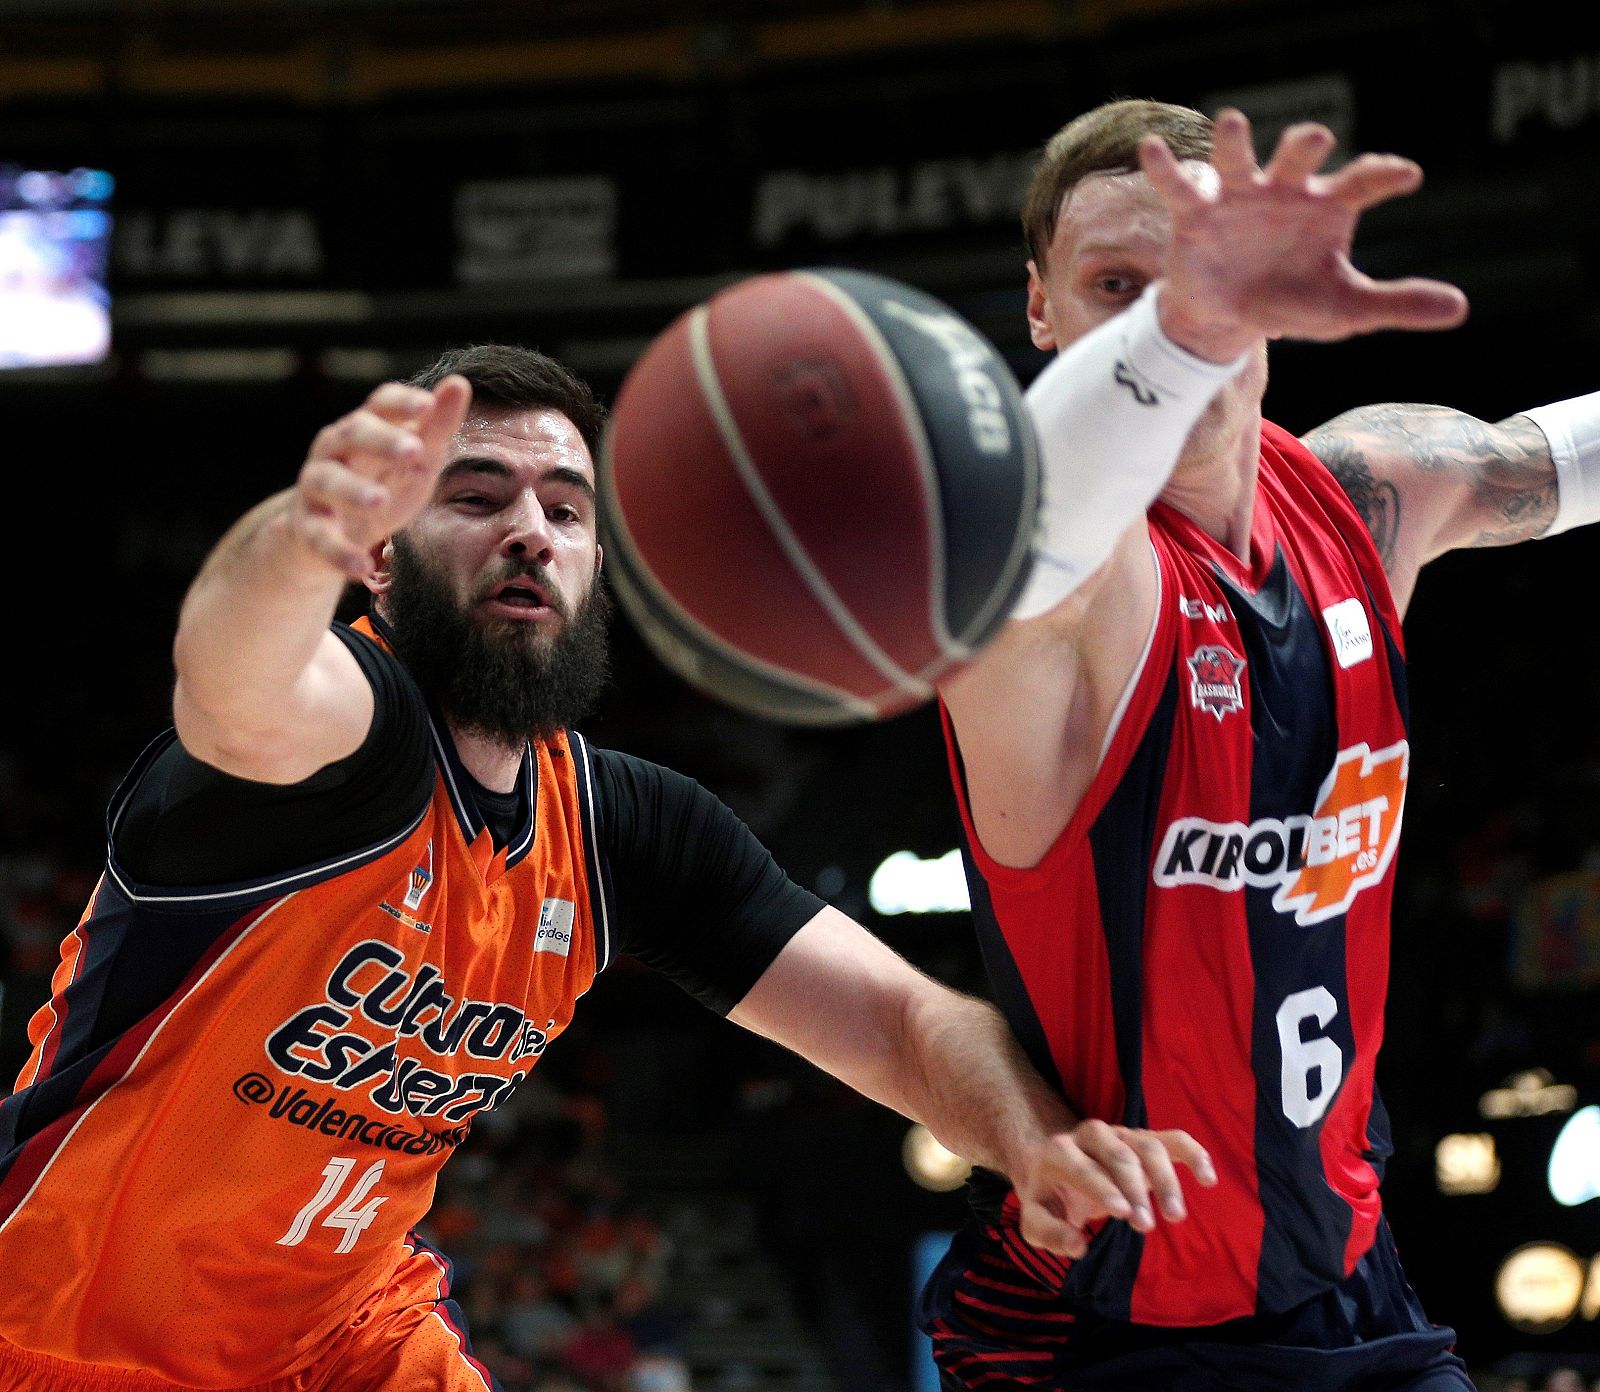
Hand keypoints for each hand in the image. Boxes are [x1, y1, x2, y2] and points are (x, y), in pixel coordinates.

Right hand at [287, 375, 472, 578]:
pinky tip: (361, 569)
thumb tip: (459, 383)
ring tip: (380, 499)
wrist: (329, 529)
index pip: (378, 405)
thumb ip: (436, 426)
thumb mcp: (415, 458)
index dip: (401, 403)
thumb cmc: (381, 481)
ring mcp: (317, 488)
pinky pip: (320, 539)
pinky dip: (339, 553)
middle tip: (414, 449)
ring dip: (352, 490)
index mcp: (363, 429)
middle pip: (351, 434)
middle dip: (381, 440)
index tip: (428, 404)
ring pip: (327, 482)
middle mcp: (334, 451)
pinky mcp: (308, 528)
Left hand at [1012, 1118, 1216, 1258]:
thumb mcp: (1035, 1219)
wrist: (1056, 1167)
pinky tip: (1209, 1179)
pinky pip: (1173, 1138)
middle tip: (1146, 1227)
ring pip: (1148, 1145)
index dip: (1103, 1187)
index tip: (1123, 1214)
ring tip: (1175, 1217)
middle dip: (1135, 1189)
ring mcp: (1120, 1134)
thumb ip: (1048, 1234)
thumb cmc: (1050, 1198)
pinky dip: (1193, 1153)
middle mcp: (1090, 1135)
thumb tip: (1078, 1247)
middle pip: (1119, 1154)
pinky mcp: (1144, 1139)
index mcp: (1059, 1150)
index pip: (1082, 1165)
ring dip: (1165, 1179)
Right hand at [1142, 107, 1467, 359]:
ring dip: (1234, 141)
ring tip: (1233, 122)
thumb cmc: (1292, 300)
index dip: (1382, 173)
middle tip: (1316, 138)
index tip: (1406, 175)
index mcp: (1326, 207)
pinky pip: (1180, 186)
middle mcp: (1284, 192)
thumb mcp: (1345, 307)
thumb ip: (1397, 303)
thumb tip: (1459, 309)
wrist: (1229, 318)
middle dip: (1305, 144)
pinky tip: (1154, 149)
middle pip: (1298, 155)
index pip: (1361, 180)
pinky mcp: (1197, 212)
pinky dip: (1166, 167)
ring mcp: (1239, 197)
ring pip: (1238, 158)